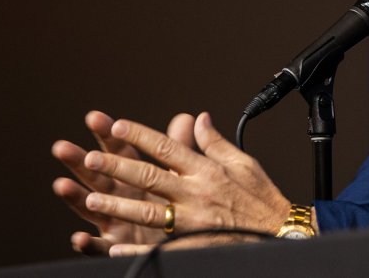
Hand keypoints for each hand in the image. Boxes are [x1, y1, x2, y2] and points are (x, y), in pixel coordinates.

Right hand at [52, 110, 194, 254]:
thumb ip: (178, 146)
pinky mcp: (118, 246)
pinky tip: (79, 238)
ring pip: (91, 208)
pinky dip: (89, 244)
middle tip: (61, 147)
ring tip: (62, 185)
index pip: (120, 151)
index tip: (93, 117)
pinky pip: (102, 248)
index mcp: (135, 176)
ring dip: (76, 198)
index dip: (108, 134)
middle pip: (98, 175)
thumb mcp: (179, 173)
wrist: (185, 239)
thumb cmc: (175, 202)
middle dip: (79, 161)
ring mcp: (115, 221)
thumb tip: (185, 117)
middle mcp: (120, 196)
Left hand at [77, 111, 292, 255]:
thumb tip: (198, 119)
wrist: (279, 232)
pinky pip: (157, 247)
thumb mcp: (242, 161)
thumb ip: (215, 142)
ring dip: (117, 206)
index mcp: (206, 170)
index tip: (117, 126)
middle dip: (117, 167)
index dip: (140, 136)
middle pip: (149, 177)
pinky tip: (113, 247)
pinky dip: (134, 249)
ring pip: (146, 212)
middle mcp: (196, 193)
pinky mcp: (192, 244)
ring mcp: (192, 221)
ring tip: (90, 199)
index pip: (167, 148)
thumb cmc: (261, 197)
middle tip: (89, 158)